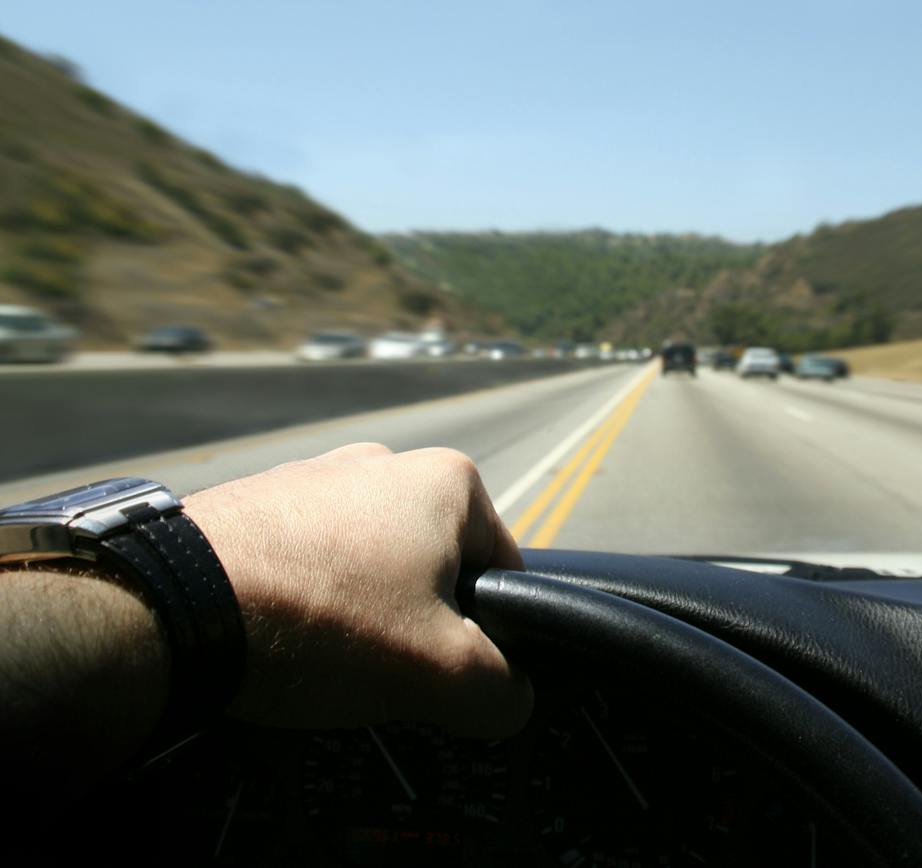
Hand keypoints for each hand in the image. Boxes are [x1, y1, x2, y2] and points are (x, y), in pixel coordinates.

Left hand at [183, 443, 531, 737]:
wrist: (174, 604)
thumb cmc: (324, 621)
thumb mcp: (440, 674)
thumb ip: (502, 690)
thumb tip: (509, 698)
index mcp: (449, 480)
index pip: (502, 567)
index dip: (487, 631)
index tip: (445, 669)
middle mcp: (386, 460)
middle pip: (433, 563)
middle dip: (416, 617)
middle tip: (381, 666)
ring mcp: (315, 471)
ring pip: (367, 560)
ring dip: (358, 607)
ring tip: (322, 653)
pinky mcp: (256, 496)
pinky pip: (306, 556)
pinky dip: (304, 594)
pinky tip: (281, 633)